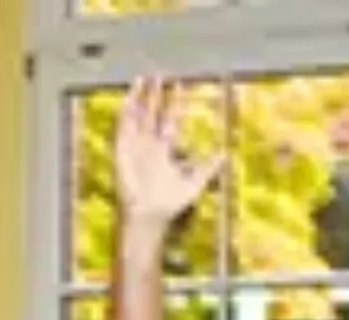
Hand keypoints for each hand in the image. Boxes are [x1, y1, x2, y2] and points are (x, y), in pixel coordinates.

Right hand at [112, 77, 223, 225]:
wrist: (149, 217)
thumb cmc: (170, 204)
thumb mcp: (195, 182)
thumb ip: (208, 167)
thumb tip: (226, 154)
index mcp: (165, 149)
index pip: (170, 118)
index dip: (174, 102)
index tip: (179, 84)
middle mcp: (149, 144)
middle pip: (152, 112)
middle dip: (155, 94)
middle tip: (159, 74)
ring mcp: (135, 146)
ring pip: (137, 115)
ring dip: (139, 98)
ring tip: (142, 78)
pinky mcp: (122, 151)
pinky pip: (123, 128)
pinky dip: (125, 113)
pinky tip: (128, 98)